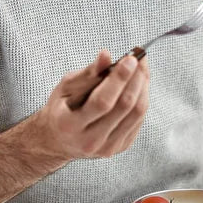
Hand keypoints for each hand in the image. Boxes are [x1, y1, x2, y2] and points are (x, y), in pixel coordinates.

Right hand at [33, 50, 149, 162]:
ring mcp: (107, 147)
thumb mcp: (66, 87)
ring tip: (141, 69)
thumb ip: (88, 72)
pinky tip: (139, 85)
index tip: (130, 59)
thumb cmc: (61, 109)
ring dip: (143, 87)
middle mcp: (89, 141)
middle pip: (124, 107)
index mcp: (69, 125)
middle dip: (136, 78)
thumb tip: (106, 55)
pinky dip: (142, 98)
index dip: (119, 79)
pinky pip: (139, 120)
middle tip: (140, 58)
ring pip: (137, 113)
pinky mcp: (120, 147)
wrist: (59, 141)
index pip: (102, 102)